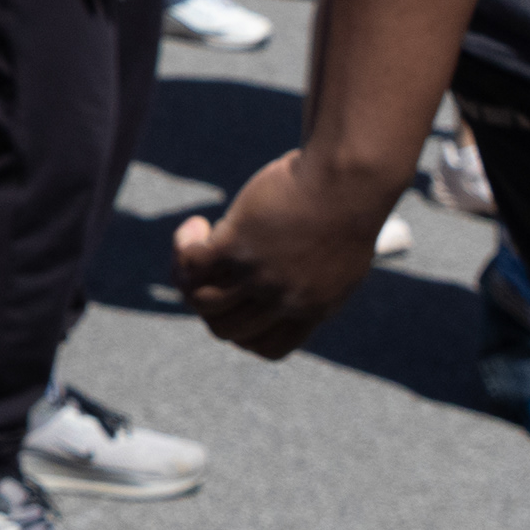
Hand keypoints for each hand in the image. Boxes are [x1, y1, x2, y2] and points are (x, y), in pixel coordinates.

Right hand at [175, 147, 399, 358]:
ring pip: (200, 302)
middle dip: (209, 303)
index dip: (243, 331)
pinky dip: (182, 246)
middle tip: (214, 268)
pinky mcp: (236, 246)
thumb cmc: (345, 208)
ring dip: (188, 275)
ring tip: (200, 241)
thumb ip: (309, 279)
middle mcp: (283, 301)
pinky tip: (197, 225)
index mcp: (313, 309)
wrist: (347, 181)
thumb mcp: (338, 260)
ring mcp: (259, 276)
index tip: (237, 298)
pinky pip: (190, 264)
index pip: (267, 348)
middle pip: (225, 330)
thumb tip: (277, 279)